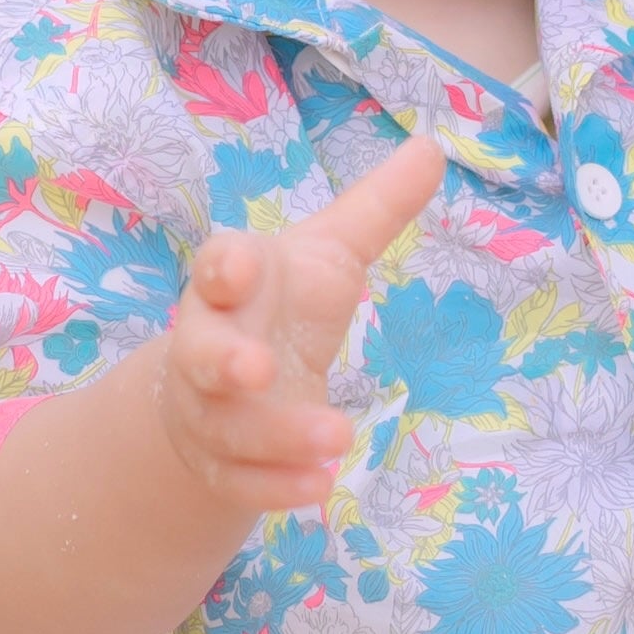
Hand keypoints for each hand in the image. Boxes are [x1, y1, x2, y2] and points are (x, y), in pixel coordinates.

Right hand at [156, 134, 443, 515]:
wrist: (220, 389)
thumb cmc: (278, 303)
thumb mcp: (329, 253)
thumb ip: (376, 207)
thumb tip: (433, 146)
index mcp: (231, 282)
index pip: (217, 267)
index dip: (225, 267)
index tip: (244, 267)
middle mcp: (207, 344)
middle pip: (200, 352)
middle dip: (224, 360)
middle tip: (259, 368)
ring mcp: (210, 409)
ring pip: (228, 425)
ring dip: (276, 435)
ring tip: (336, 439)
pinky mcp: (223, 463)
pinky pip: (241, 481)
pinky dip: (277, 487)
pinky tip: (321, 487)